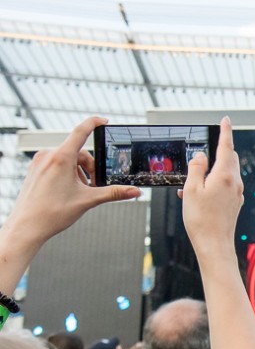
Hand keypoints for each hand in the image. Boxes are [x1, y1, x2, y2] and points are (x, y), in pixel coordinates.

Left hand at [5, 117, 140, 244]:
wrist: (26, 227)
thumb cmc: (51, 214)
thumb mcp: (88, 200)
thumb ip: (114, 193)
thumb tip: (134, 191)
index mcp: (61, 158)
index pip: (81, 131)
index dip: (94, 123)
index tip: (103, 121)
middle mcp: (48, 156)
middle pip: (78, 153)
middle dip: (89, 168)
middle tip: (92, 186)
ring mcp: (39, 162)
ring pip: (67, 159)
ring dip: (78, 172)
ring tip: (78, 192)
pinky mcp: (34, 169)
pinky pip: (56, 164)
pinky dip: (66, 174)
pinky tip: (66, 190)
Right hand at [181, 116, 242, 256]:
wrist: (214, 245)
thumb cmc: (201, 219)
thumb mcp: (192, 189)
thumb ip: (196, 168)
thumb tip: (201, 155)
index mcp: (225, 175)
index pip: (226, 146)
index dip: (225, 131)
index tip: (226, 120)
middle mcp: (235, 182)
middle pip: (229, 158)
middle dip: (220, 150)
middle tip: (206, 150)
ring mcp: (236, 193)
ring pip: (227, 172)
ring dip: (213, 169)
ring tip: (193, 181)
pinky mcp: (234, 203)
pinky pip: (225, 186)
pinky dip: (214, 183)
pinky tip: (198, 194)